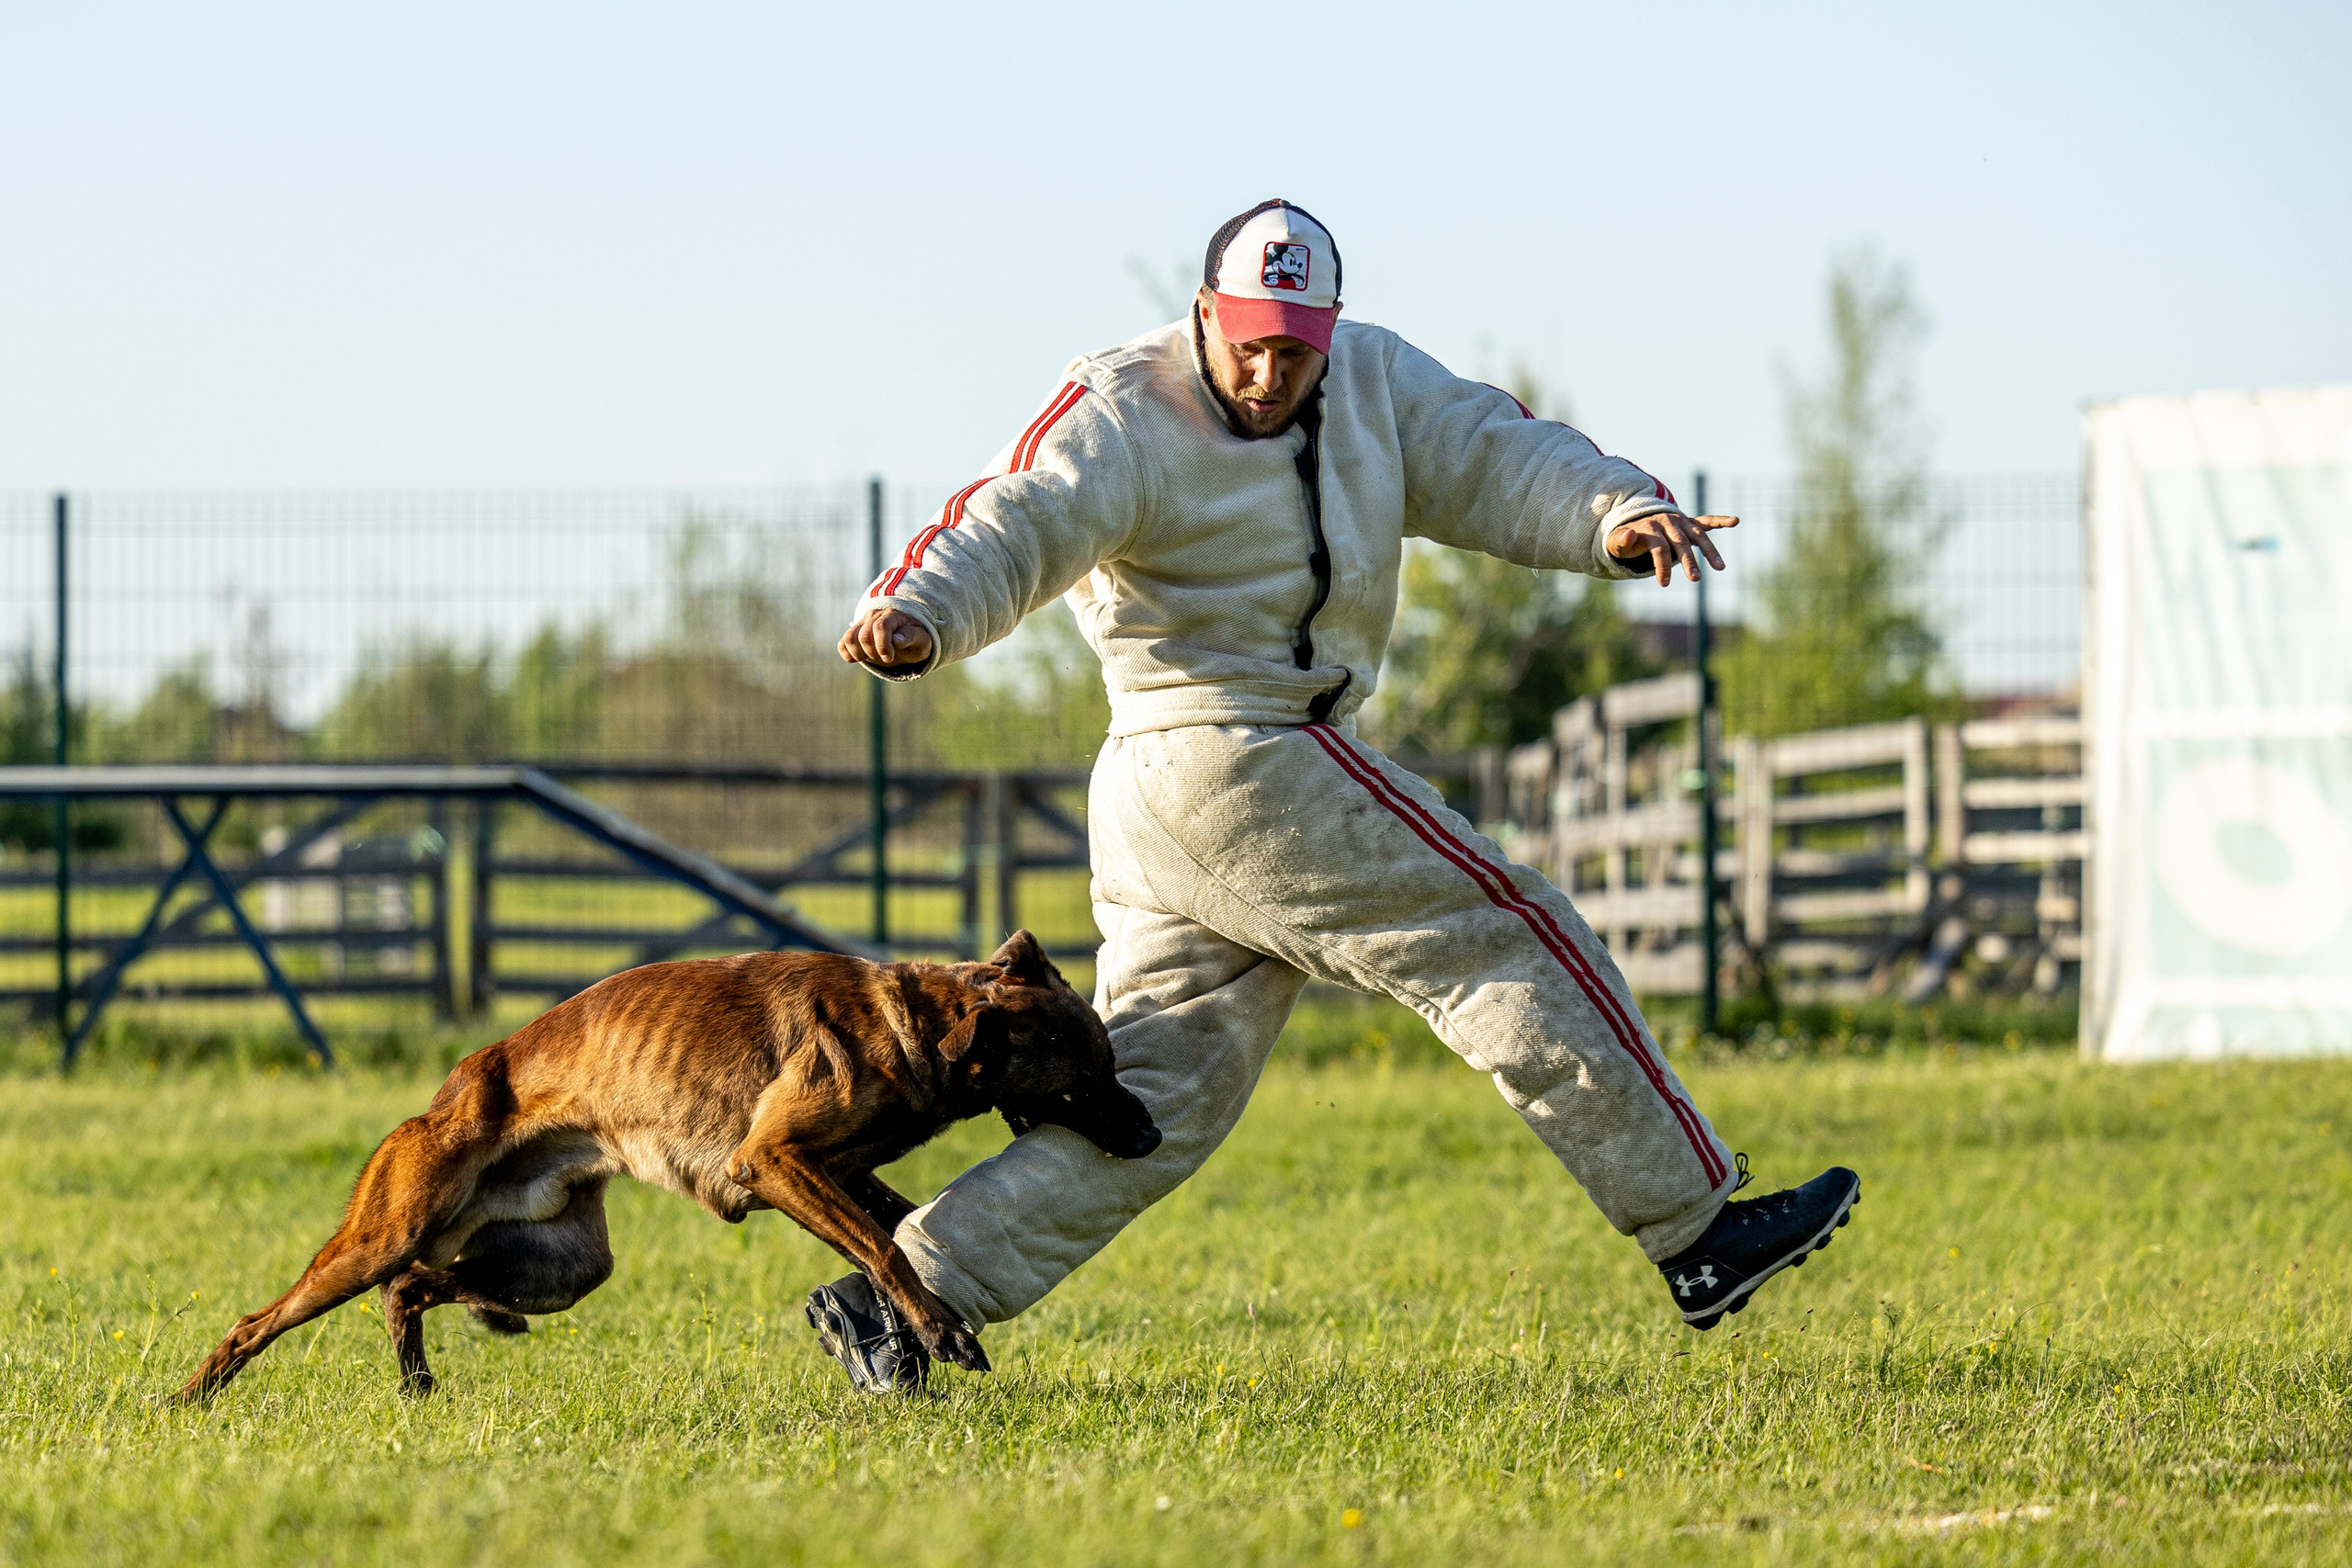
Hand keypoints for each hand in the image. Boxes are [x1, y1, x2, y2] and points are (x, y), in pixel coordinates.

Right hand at [837, 607, 934, 668]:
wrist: (906, 636)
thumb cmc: (916, 639)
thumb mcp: (923, 640)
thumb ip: (912, 637)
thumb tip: (896, 639)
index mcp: (893, 615)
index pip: (880, 627)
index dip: (882, 646)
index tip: (889, 658)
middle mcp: (875, 615)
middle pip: (864, 636)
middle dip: (873, 653)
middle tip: (885, 658)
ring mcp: (862, 623)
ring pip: (849, 638)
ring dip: (859, 654)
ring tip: (872, 658)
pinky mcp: (854, 632)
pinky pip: (842, 644)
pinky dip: (848, 654)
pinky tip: (861, 658)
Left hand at [1606, 512, 1737, 585]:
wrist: (1635, 522)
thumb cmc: (1626, 539)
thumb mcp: (1616, 542)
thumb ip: (1620, 540)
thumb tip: (1630, 535)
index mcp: (1650, 527)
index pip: (1659, 547)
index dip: (1661, 565)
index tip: (1664, 583)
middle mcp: (1667, 522)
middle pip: (1680, 542)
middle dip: (1688, 561)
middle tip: (1695, 579)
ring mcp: (1680, 521)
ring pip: (1697, 535)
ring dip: (1709, 550)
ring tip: (1719, 567)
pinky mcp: (1689, 522)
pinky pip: (1706, 520)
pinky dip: (1720, 521)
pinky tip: (1735, 521)